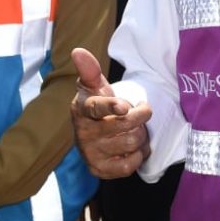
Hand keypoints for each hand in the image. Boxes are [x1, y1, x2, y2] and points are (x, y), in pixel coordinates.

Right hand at [70, 48, 151, 178]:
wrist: (93, 133)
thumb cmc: (97, 105)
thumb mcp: (94, 86)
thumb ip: (90, 69)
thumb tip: (78, 51)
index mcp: (81, 109)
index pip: (96, 108)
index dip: (111, 107)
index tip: (125, 106)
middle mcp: (83, 134)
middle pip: (124, 126)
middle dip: (140, 117)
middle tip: (141, 111)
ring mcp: (90, 154)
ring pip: (131, 143)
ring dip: (141, 135)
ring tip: (136, 129)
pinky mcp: (99, 170)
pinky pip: (129, 165)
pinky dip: (138, 155)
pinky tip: (133, 147)